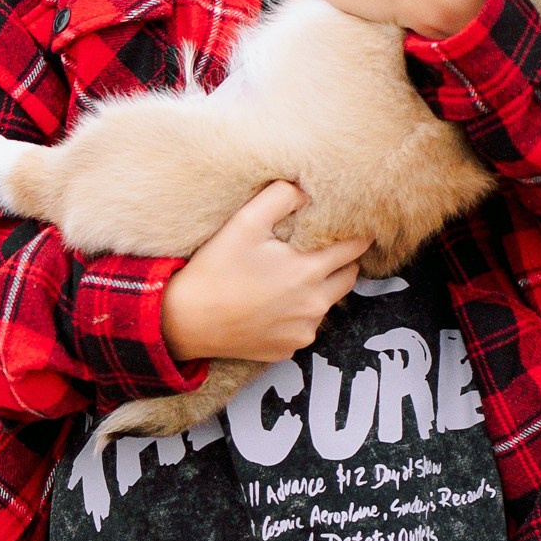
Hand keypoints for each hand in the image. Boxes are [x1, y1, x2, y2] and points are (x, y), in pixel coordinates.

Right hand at [160, 181, 371, 362]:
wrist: (185, 321)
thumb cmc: (215, 269)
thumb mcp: (245, 222)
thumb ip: (281, 197)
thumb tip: (307, 191)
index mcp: (309, 271)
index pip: (355, 248)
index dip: (354, 234)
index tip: (347, 227)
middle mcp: (314, 306)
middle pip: (350, 277)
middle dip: (341, 261)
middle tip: (318, 250)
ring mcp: (303, 331)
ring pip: (328, 303)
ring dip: (319, 288)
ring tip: (289, 277)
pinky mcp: (289, 349)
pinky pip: (305, 326)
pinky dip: (297, 314)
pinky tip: (272, 304)